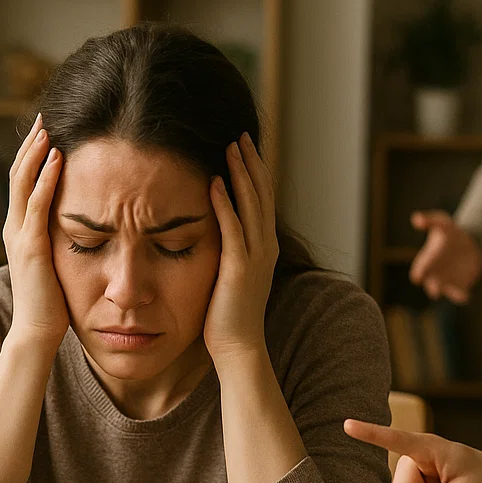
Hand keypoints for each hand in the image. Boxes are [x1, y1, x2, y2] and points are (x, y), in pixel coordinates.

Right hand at [4, 114, 68, 353]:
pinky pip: (37, 203)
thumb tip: (76, 224)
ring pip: (22, 182)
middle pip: (17, 174)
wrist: (37, 331)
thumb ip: (57, 240)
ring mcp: (19, 235)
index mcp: (18, 230)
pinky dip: (46, 177)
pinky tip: (59, 158)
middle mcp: (13, 228)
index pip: (22, 182)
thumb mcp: (54, 261)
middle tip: (43, 119)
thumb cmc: (51, 301)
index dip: (31, 155)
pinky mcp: (32, 245)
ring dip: (36, 153)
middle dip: (31, 145)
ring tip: (48, 129)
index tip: (44, 132)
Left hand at [204, 133, 278, 367]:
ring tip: (231, 147)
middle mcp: (266, 246)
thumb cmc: (229, 315)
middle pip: (262, 194)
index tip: (245, 146)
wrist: (239, 347)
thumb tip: (217, 230)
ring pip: (251, 204)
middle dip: (252, 162)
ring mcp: (256, 256)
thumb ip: (231, 250)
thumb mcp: (233, 274)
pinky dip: (225, 204)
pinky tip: (215, 182)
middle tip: (241, 135)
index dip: (256, 171)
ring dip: (241, 174)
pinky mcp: (239, 267)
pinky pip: (232, 228)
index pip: (263, 199)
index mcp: (265, 246)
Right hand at [408, 211, 481, 302]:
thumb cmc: (452, 233)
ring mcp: (447, 283)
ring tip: (456, 295)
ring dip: (449, 293)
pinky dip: (461, 296)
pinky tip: (465, 296)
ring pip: (445, 291)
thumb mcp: (442, 223)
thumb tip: (416, 218)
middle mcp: (434, 275)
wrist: (471, 244)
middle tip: (435, 290)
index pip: (419, 270)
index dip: (419, 272)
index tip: (419, 276)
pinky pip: (459, 294)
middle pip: (431, 285)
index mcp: (426, 262)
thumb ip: (430, 220)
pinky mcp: (460, 287)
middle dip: (433, 287)